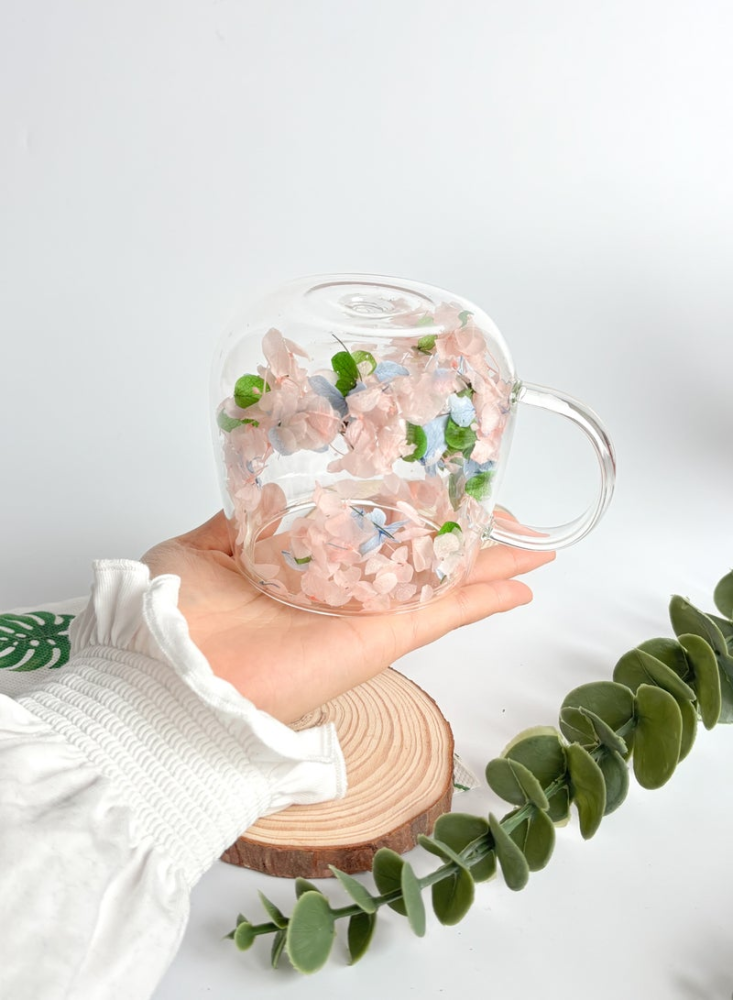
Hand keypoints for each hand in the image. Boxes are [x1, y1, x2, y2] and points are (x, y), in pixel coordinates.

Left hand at [142, 511, 553, 723]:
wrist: (173, 671)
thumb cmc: (176, 614)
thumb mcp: (202, 546)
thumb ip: (239, 518)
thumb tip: (259, 492)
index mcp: (305, 563)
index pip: (372, 529)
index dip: (412, 509)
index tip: (443, 489)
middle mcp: (343, 589)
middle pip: (420, 555)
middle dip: (466, 536)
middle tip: (510, 518)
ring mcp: (366, 614)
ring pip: (443, 582)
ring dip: (492, 564)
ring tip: (536, 548)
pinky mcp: (380, 639)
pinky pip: (442, 614)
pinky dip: (483, 600)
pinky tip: (521, 585)